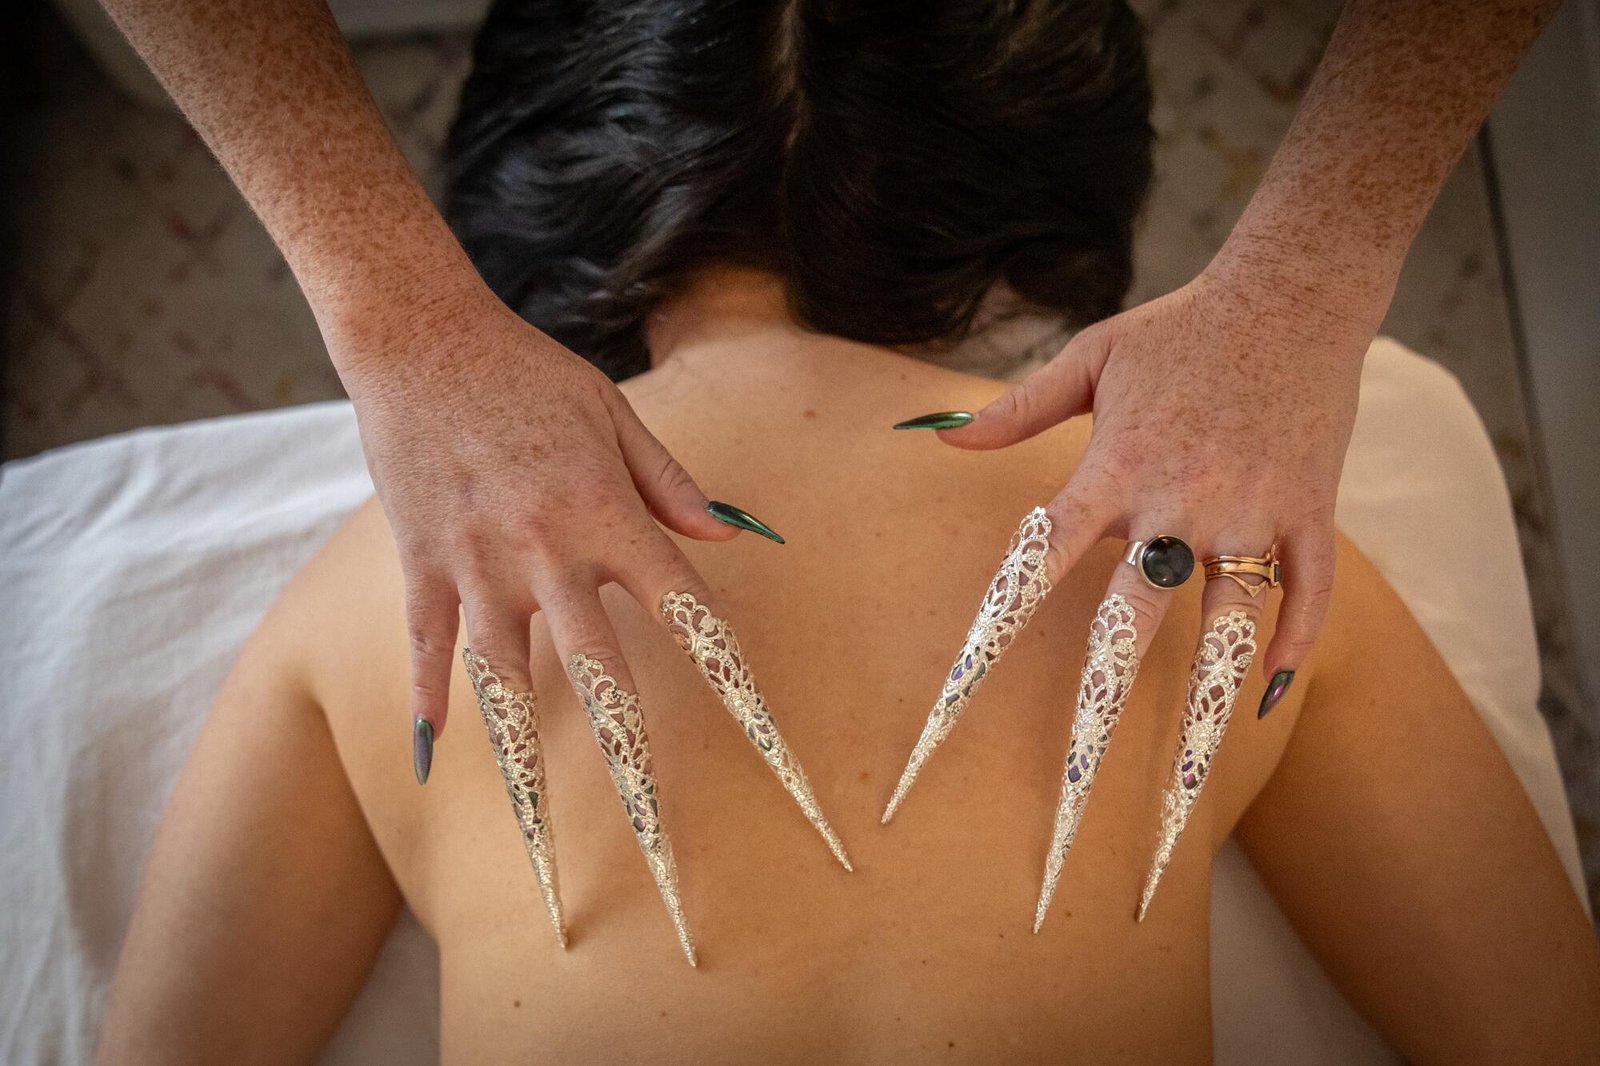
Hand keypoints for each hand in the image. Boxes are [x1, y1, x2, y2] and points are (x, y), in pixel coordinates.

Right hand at [330, 276, 753, 781]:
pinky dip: (429, 698)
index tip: (765, 739)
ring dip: (523, 757)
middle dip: (631, 758)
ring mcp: (477, 563)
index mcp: (606, 513)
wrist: (419, 336)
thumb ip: (672, 483)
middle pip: (598, 671)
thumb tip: (735, 535)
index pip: (685, 609)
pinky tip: (433, 752)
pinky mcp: (421, 562)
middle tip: (657, 835)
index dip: (729, 678)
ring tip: (537, 830)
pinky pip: (428, 645)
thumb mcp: (613, 413)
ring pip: (507, 677)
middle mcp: (546, 550)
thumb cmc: (528, 372)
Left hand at [885, 253, 1382, 920]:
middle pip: (1130, 623)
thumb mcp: (1090, 357)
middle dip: (1098, 714)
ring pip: (1228, 623)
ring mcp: (1252, 510)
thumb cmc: (1180, 325)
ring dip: (1209, 705)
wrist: (1293, 289)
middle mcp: (1178, 501)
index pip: (1035, 569)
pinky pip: (1308, 592)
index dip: (987, 646)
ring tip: (1190, 790)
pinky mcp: (1312, 510)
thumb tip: (937, 438)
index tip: (949, 713)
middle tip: (1069, 798)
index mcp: (1113, 468)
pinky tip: (1267, 696)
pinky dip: (1293, 644)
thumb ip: (1015, 410)